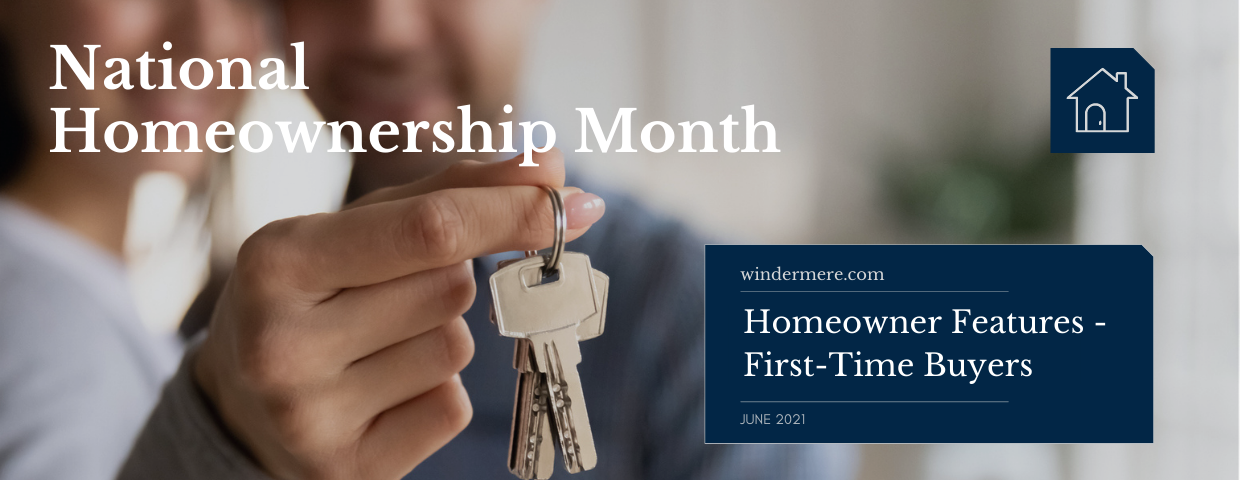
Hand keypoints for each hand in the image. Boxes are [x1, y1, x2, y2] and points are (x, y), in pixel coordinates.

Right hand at [194, 150, 604, 478]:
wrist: (242, 406)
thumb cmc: (317, 293)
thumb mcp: (359, 228)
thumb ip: (452, 191)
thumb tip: (551, 166)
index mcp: (278, 261)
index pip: (429, 229)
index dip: (510, 212)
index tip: (571, 201)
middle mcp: (282, 344)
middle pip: (450, 289)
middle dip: (449, 280)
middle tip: (390, 294)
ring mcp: (310, 418)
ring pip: (455, 350)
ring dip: (441, 338)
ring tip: (376, 346)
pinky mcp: (346, 471)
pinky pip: (450, 410)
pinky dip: (436, 395)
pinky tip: (382, 394)